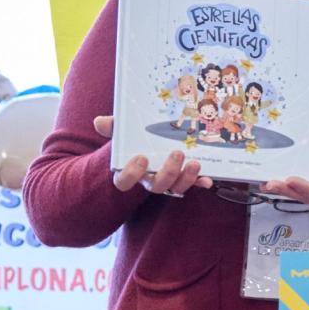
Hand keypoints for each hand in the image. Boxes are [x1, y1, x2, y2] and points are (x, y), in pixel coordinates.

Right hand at [96, 115, 211, 195]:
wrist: (147, 143)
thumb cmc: (133, 140)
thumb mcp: (123, 131)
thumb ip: (113, 127)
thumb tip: (99, 122)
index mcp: (130, 170)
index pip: (124, 181)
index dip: (132, 174)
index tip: (141, 158)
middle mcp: (149, 180)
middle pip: (157, 186)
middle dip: (168, 172)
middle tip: (177, 153)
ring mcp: (168, 182)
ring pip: (176, 188)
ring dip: (186, 177)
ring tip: (194, 162)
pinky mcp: (184, 180)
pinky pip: (193, 185)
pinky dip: (200, 182)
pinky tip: (208, 179)